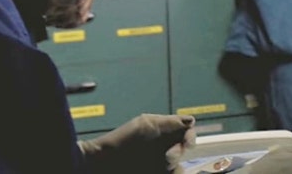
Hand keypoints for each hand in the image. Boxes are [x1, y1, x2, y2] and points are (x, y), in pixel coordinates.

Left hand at [78, 114, 195, 173]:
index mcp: (163, 133)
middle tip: (167, 157)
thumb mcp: (146, 125)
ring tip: (163, 167)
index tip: (187, 143)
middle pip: (184, 153)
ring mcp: (157, 166)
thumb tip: (191, 122)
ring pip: (179, 169)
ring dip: (175, 169)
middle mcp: (162, 149)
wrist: (100, 165)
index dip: (190, 137)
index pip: (186, 133)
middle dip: (178, 154)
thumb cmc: (121, 142)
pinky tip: (164, 173)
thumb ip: (169, 122)